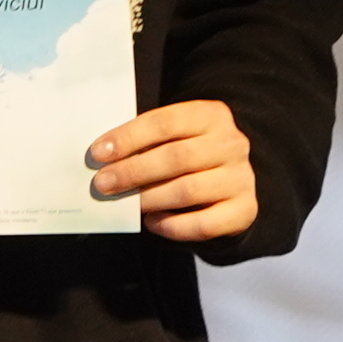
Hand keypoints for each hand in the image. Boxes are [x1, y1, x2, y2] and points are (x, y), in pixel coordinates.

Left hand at [90, 97, 260, 240]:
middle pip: (176, 157)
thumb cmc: (191, 154)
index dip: (129, 138)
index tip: (98, 154)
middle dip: (133, 171)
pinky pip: (203, 224)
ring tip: (127, 204)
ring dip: (150, 199)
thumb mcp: (177, 135)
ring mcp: (241, 178)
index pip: (165, 122)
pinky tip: (153, 221)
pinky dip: (172, 226)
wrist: (233, 178)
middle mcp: (231, 144)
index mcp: (212, 115)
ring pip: (188, 190)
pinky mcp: (244, 210)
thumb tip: (105, 161)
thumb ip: (148, 142)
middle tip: (103, 184)